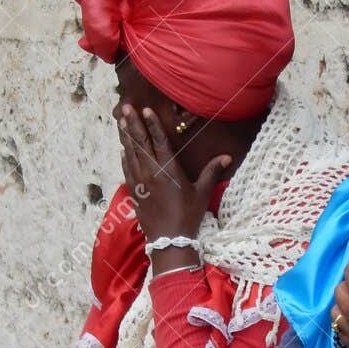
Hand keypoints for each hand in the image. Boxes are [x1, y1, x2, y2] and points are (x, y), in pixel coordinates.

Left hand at [118, 104, 229, 243]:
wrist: (169, 240)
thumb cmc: (188, 215)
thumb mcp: (202, 192)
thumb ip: (212, 171)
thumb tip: (227, 157)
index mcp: (168, 169)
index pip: (158, 141)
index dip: (151, 124)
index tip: (145, 109)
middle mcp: (151, 172)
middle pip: (140, 143)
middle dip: (133, 124)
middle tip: (125, 108)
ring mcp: (140, 182)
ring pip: (130, 154)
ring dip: (126, 137)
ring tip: (121, 121)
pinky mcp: (134, 192)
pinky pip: (127, 170)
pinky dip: (124, 158)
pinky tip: (123, 149)